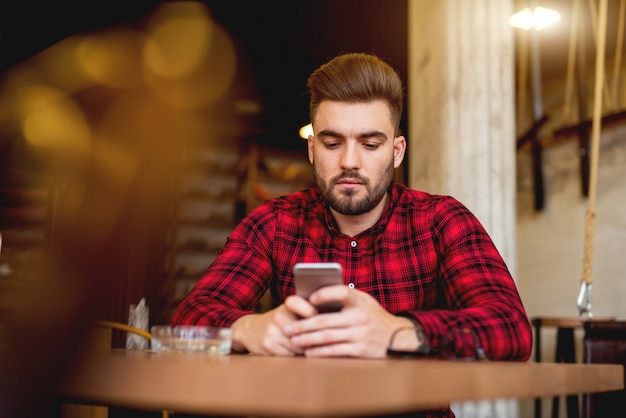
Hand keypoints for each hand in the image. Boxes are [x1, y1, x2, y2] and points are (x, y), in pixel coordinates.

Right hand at [230, 296, 317, 355]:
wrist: (249, 330)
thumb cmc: (277, 320)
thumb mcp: (289, 310)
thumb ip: (308, 312)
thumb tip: (335, 320)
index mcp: (287, 306)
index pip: (304, 307)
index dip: (313, 313)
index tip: (323, 319)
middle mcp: (278, 317)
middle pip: (306, 333)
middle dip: (315, 338)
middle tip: (324, 339)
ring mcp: (272, 333)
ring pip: (300, 346)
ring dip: (307, 349)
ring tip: (310, 346)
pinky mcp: (269, 347)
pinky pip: (291, 355)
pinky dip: (296, 356)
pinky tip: (297, 352)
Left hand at [282, 285, 415, 357]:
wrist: (397, 337)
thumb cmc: (374, 316)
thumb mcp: (364, 301)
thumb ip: (345, 297)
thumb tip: (316, 294)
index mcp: (359, 301)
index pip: (341, 292)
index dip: (325, 294)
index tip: (310, 298)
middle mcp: (360, 317)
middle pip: (325, 320)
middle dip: (303, 325)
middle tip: (288, 328)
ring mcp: (360, 334)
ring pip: (327, 337)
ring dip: (307, 340)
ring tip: (294, 340)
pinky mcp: (360, 350)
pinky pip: (335, 351)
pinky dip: (320, 352)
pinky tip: (308, 352)